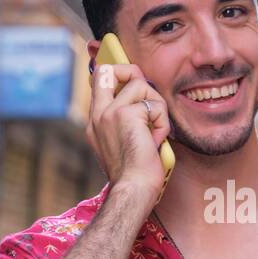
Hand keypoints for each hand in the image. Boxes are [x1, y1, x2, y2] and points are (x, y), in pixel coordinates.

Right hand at [85, 63, 171, 203]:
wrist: (132, 189)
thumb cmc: (134, 175)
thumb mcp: (124, 144)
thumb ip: (127, 123)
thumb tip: (144, 107)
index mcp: (95, 122)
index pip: (97, 81)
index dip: (114, 72)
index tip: (128, 78)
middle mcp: (98, 114)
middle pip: (107, 69)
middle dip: (131, 72)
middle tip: (144, 93)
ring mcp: (109, 112)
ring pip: (140, 85)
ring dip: (156, 107)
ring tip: (154, 132)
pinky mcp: (125, 114)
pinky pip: (155, 104)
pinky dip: (162, 123)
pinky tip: (156, 141)